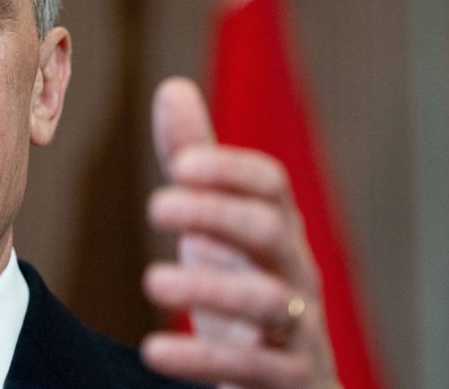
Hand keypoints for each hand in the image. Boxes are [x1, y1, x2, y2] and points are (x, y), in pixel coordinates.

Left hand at [141, 77, 338, 387]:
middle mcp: (294, 270)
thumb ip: (196, 160)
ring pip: (268, 301)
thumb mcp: (216, 220)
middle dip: (217, 214)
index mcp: (276, 226)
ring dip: (208, 289)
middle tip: (155, 206)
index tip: (177, 166)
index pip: (270, 184)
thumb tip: (174, 87)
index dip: (230, 169)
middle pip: (271, 230)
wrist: (286, 376)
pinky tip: (156, 349)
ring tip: (151, 281)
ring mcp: (297, 326)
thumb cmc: (245, 280)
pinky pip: (255, 369)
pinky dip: (204, 360)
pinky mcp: (288, 377)